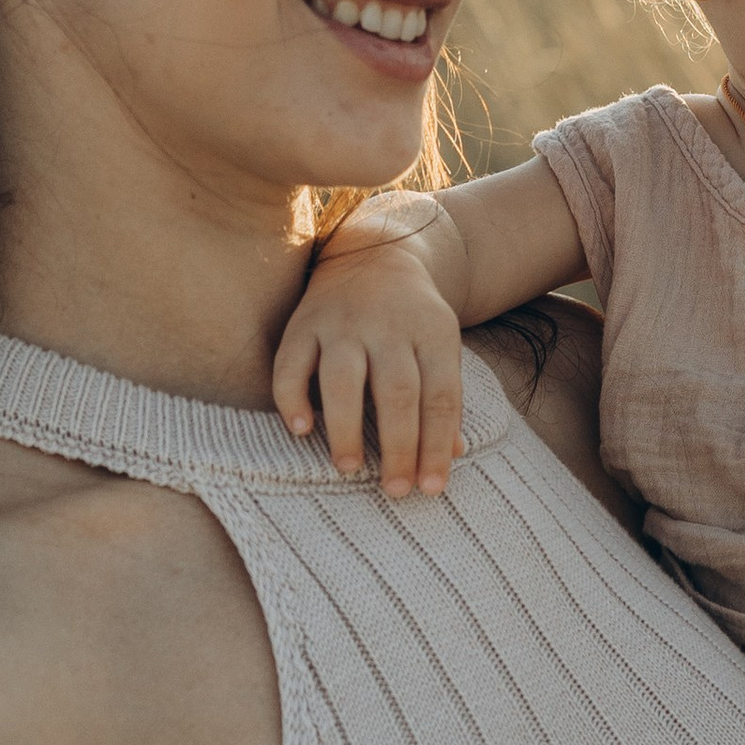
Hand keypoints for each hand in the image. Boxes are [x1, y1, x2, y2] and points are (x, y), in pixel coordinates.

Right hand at [273, 230, 466, 499]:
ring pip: (343, 379)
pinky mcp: (303, 322)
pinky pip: (291, 363)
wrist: (373, 253)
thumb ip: (445, 399)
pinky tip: (299, 429)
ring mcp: (341, 322)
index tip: (431, 488)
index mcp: (432, 331)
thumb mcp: (440, 347)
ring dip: (345, 428)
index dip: (437, 445)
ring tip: (350, 468)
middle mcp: (387, 325)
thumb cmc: (412, 319)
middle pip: (397, 392)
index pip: (440, 396)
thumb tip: (452, 456)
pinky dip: (292, 397)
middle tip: (396, 491)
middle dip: (399, 447)